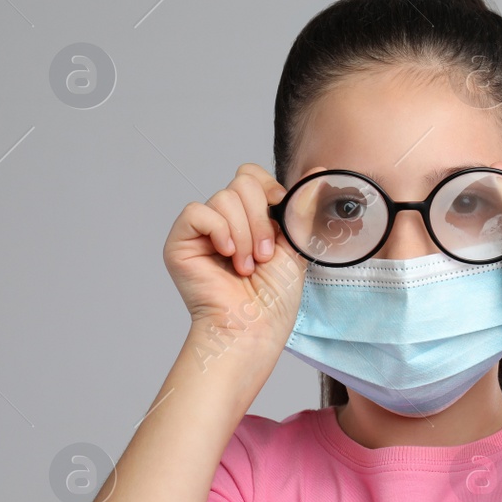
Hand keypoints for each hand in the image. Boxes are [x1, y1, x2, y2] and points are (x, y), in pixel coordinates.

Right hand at [164, 163, 307, 352]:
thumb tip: (319, 174)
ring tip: (248, 265)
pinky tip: (227, 255)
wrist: (254, 327)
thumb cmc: (275, 297)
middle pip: (241, 182)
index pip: (253, 176)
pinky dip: (220, 232)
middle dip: (261, 219)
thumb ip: (304, 208)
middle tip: (265, 255)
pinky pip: (197, 212)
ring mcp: (203, 231)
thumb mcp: (297, 244)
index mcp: (252, 218)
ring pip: (224, 197)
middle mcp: (226, 220)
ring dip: (245, 234)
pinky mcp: (181, 242)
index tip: (282, 217)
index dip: (270, 189)